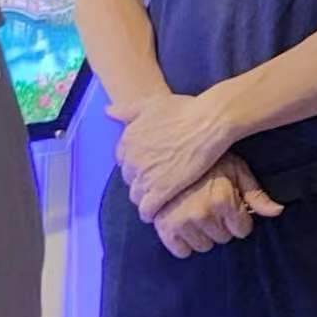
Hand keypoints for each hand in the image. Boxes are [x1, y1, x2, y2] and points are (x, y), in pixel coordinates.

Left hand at [118, 90, 234, 219]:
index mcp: (127, 139)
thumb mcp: (151, 104)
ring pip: (136, 195)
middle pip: (129, 178)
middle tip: (154, 181)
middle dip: (139, 180)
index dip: (135, 163)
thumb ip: (127, 110)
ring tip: (156, 199)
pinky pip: (147, 208)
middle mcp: (132, 159)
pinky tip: (157, 212)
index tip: (146, 165)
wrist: (207, 122)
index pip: (122, 159)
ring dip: (144, 198)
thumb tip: (108, 111)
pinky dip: (150, 212)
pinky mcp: (161, 190)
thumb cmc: (183, 110)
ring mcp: (145, 176)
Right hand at [151, 155, 283, 256]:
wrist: (173, 150)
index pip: (242, 230)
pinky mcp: (164, 227)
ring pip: (204, 246)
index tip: (229, 205)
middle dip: (221, 224)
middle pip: (223, 238)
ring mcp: (181, 221)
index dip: (238, 217)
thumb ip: (256, 193)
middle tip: (211, 205)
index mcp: (223, 199)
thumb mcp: (236, 169)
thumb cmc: (209, 160)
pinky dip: (184, 242)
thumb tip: (278, 211)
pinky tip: (184, 225)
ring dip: (203, 234)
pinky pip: (181, 251)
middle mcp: (202, 213)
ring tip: (196, 212)